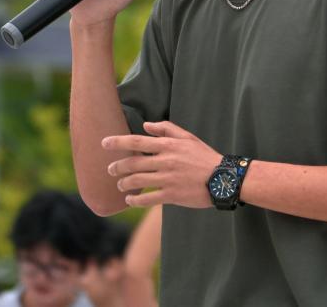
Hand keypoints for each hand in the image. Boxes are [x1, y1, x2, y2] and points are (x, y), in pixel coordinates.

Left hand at [102, 121, 221, 208]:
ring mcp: (167, 179)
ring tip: (120, 185)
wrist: (222, 179)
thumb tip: (146, 125)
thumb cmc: (204, 156)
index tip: (104, 143)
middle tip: (111, 170)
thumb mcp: (188, 138)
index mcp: (168, 146)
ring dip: (124, 184)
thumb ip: (166, 129)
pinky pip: (147, 199)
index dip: (118, 142)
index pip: (137, 142)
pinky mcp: (171, 195)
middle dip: (117, 167)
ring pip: (136, 181)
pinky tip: (130, 200)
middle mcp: (165, 161)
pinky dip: (135, 200)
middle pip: (132, 164)